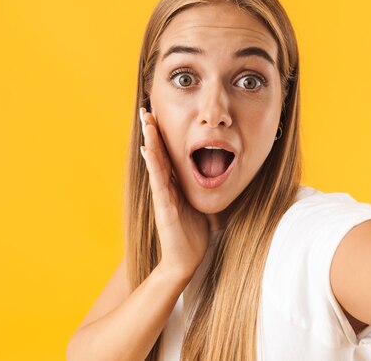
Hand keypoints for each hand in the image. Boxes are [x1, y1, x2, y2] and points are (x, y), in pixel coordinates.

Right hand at [139, 107, 210, 281]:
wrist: (185, 261)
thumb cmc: (194, 235)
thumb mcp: (204, 206)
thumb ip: (206, 191)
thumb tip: (224, 179)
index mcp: (175, 185)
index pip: (168, 155)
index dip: (163, 135)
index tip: (159, 115)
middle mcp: (166, 187)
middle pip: (158, 153)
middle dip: (152, 131)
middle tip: (146, 109)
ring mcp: (163, 196)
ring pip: (155, 163)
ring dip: (151, 140)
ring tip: (146, 121)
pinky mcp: (164, 207)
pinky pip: (158, 182)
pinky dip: (153, 165)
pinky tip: (148, 149)